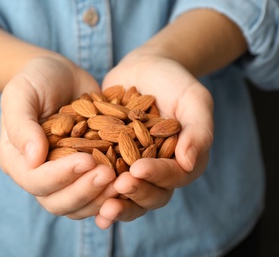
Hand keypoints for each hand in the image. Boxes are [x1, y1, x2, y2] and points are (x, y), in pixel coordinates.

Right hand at [0, 56, 116, 217]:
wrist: (60, 75)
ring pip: (79, 205)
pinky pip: (96, 194)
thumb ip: (21, 124)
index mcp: (17, 160)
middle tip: (109, 175)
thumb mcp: (21, 93)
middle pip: (57, 202)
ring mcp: (63, 177)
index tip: (87, 160)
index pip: (35, 181)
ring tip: (122, 181)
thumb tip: (34, 159)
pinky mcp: (85, 173)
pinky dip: (111, 193)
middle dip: (84, 191)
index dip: (60, 176)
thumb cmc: (36, 79)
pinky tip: (129, 182)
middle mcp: (39, 175)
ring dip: (100, 198)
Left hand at [95, 53, 213, 228]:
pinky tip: (79, 193)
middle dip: (136, 194)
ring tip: (100, 208)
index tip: (139, 168)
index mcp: (182, 160)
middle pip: (151, 194)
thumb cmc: (173, 82)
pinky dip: (94, 190)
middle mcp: (158, 170)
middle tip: (119, 186)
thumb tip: (188, 163)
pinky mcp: (110, 160)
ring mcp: (132, 167)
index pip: (174, 176)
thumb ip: (198, 130)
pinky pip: (103, 180)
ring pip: (127, 195)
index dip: (157, 176)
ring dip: (115, 203)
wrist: (144, 69)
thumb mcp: (193, 99)